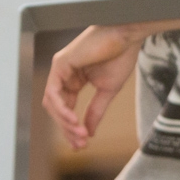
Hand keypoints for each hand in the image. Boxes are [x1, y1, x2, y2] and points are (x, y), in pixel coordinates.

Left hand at [43, 25, 142, 147]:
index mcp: (73, 80)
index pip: (66, 108)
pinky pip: (53, 92)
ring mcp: (60, 68)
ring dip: (64, 122)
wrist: (126, 36)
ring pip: (52, 103)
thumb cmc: (120, 56)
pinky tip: (73, 120)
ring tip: (80, 135)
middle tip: (81, 144)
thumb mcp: (107, 91)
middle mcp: (63, 75)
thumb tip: (88, 133)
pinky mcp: (60, 64)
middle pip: (57, 108)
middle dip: (67, 129)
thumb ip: (96, 111)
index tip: (83, 144)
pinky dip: (61, 109)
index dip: (72, 128)